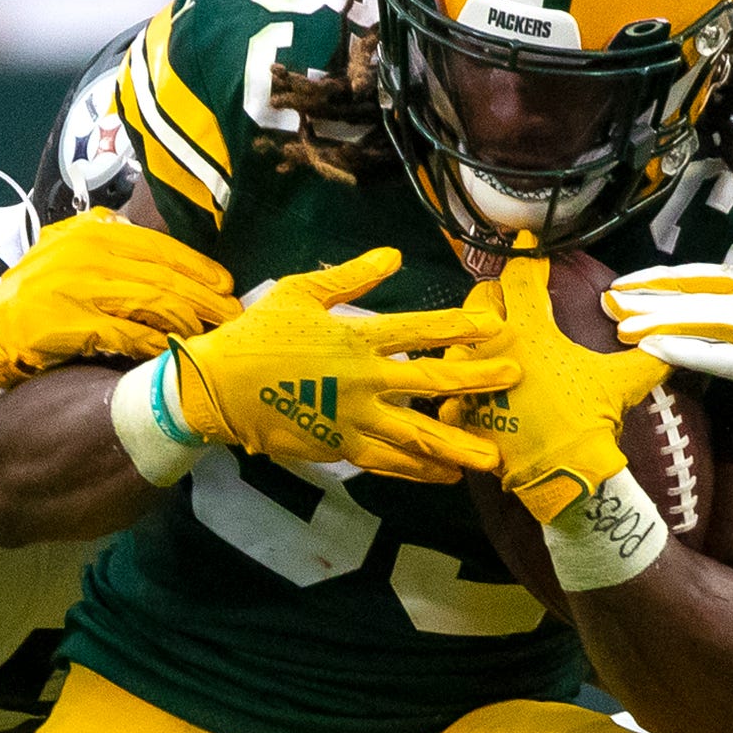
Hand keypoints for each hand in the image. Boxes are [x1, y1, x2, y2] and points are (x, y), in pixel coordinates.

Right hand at [0, 209, 237, 405]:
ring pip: (155, 302)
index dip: (199, 268)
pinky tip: (178, 351)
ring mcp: (79, 287)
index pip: (160, 247)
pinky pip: (131, 333)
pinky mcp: (74, 322)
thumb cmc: (38, 300)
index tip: (227, 285)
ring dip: (191, 320)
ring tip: (216, 334)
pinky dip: (158, 343)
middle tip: (235, 314)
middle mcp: (88, 253)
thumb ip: (112, 248)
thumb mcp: (71, 257)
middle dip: (206, 297)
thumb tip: (168, 259)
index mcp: (92, 232)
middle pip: (165, 275)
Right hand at [143, 247, 511, 482]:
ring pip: (417, 436)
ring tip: (492, 459)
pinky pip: (390, 462)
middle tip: (513, 381)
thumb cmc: (259, 334)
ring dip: (457, 446)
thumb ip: (352, 278)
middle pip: (431, 384)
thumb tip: (393, 256)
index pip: (419, 329)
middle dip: (476, 383)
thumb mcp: (301, 293)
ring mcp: (354, 419)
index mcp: (356, 338)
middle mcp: (363, 380)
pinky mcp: (342, 447)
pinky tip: (446, 476)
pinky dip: (420, 470)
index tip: (494, 327)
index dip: (459, 328)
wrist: (219, 387)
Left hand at [460, 255, 669, 521]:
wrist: (562, 474)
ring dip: (475, 338)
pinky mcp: (461, 410)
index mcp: (528, 331)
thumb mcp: (623, 383)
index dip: (528, 257)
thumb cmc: (589, 420)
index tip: (530, 245)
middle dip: (496, 294)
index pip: (521, 278)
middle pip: (480, 301)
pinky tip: (478, 386)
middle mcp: (490, 347)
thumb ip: (648, 356)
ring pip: (459, 341)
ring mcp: (470, 379)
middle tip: (510, 297)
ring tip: (492, 343)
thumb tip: (672, 341)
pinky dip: (465, 384)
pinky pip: (453, 387)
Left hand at [605, 263, 732, 453]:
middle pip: (695, 292)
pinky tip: (650, 347)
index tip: (625, 282)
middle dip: (647, 297)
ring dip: (655, 321)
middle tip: (609, 301)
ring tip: (620, 325)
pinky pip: (715, 355)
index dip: (660, 278)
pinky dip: (680, 349)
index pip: (703, 274)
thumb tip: (685, 306)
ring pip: (700, 320)